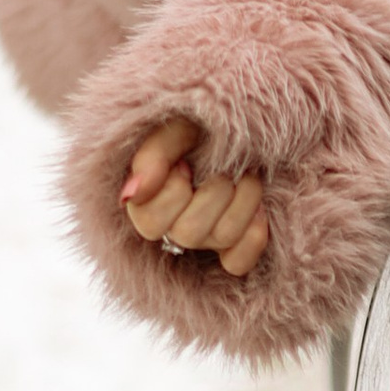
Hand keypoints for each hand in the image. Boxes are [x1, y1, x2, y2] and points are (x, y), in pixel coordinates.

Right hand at [121, 117, 269, 278]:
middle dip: (214, 192)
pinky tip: (259, 209)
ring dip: (244, 200)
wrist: (240, 128)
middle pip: (189, 233)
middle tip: (222, 168)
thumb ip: (151, 158)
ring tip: (247, 175)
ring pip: (223, 238)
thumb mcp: (173, 129)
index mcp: (147, 203)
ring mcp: (206, 242)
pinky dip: (254, 235)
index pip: (151, 223)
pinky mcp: (233, 251)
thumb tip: (130, 196)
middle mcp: (174, 228)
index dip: (174, 191)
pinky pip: (239, 263)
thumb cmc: (198, 128)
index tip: (185, 164)